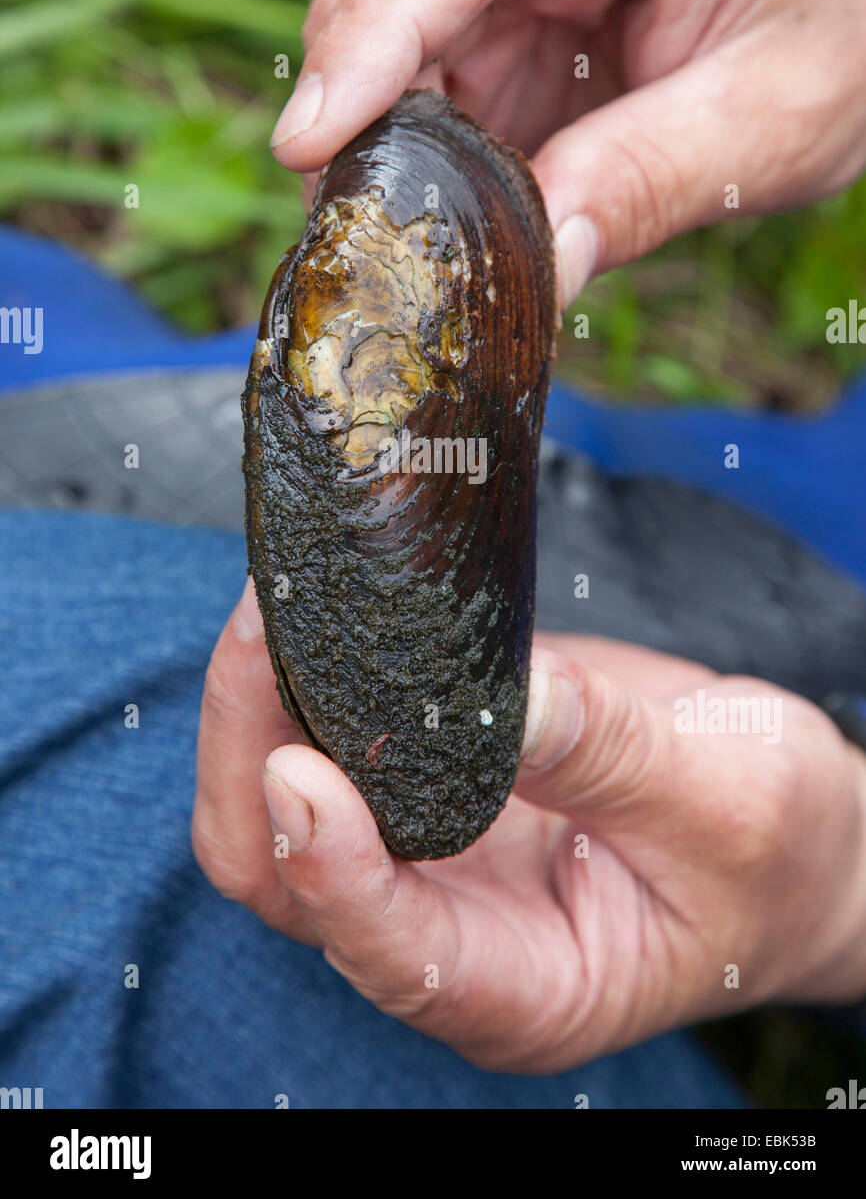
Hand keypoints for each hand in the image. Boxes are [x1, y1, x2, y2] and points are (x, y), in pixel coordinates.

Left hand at [192, 581, 865, 1071]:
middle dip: (254, 752)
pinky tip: (317, 604)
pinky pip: (328, 746)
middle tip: (266, 622)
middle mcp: (445, 936)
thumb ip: (607, 755)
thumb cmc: (775, 852)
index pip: (388, 950)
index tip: (305, 765)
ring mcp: (423, 862)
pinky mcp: (423, 790)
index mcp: (522, 987)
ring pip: (277, 809)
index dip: (330, 866)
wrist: (787, 835)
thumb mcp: (724, 800)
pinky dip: (303, 680)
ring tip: (279, 594)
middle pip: (285, 878)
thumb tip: (498, 697)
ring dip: (257, 706)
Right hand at [268, 0, 865, 303]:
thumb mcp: (769, 118)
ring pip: (385, 52)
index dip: (372, 36)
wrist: (843, 7)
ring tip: (383, 248)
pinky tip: (421, 226)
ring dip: (372, 151)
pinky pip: (417, 99)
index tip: (309, 139)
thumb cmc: (826, 33)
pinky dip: (406, 166)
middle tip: (346, 236)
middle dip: (349, 111)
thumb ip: (655, 178)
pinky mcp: (494, 38)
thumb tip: (544, 267)